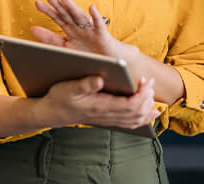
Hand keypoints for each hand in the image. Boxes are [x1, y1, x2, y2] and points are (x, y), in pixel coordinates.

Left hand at [33, 0, 138, 68]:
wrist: (109, 62)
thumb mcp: (66, 48)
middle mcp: (80, 28)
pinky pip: (98, 25)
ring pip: (80, 17)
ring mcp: (90, 30)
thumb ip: (50, 39)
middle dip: (58, 6)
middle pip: (67, 15)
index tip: (37, 3)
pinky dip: (95, 16)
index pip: (58, 18)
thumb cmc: (88, 55)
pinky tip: (91, 7)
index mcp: (71, 31)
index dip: (49, 11)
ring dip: (72, 7)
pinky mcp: (101, 35)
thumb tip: (33, 29)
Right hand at [38, 75, 158, 129]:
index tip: (146, 80)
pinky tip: (151, 112)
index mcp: (100, 107)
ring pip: (135, 120)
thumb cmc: (60, 98)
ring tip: (151, 92)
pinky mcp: (108, 119)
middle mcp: (107, 116)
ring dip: (147, 107)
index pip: (130, 105)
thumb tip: (100, 79)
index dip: (142, 94)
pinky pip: (130, 123)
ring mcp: (108, 119)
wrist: (52, 112)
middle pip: (136, 113)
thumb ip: (85, 84)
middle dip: (147, 98)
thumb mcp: (68, 87)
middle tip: (149, 82)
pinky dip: (144, 118)